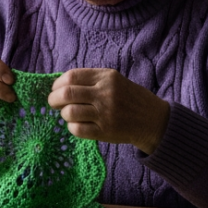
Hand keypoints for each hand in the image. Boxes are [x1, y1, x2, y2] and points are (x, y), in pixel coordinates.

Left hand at [47, 69, 170, 153]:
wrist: (153, 120)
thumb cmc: (128, 98)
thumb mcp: (114, 80)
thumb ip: (90, 80)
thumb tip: (59, 85)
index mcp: (106, 77)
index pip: (71, 77)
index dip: (57, 84)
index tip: (55, 89)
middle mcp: (105, 93)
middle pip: (67, 94)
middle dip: (54, 99)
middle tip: (53, 103)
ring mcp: (105, 113)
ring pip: (69, 112)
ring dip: (64, 114)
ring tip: (68, 114)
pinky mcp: (105, 131)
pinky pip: (77, 130)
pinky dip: (72, 127)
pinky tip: (77, 125)